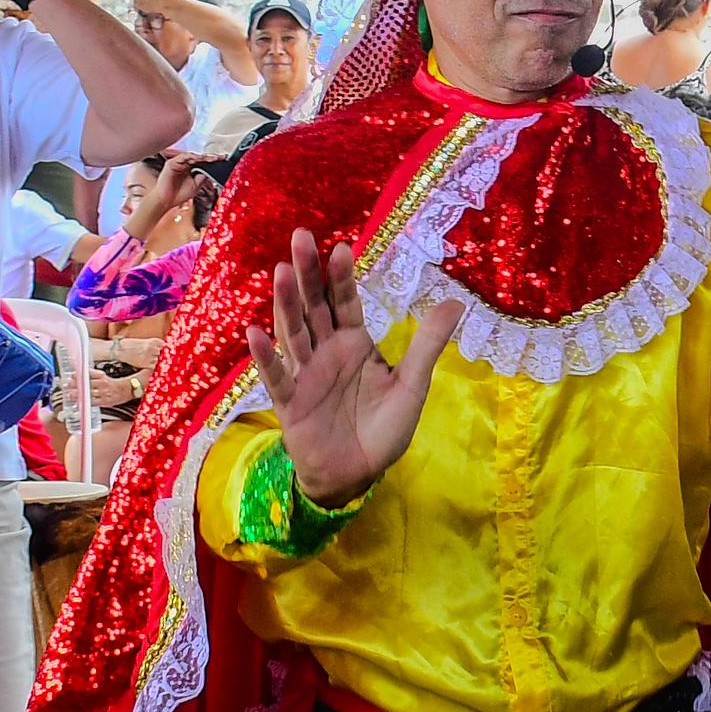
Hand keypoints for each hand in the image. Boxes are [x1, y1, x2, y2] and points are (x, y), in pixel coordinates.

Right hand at [243, 229, 457, 511]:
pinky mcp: (290, 402)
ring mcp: (305, 374)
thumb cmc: (382, 428)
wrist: (358, 474)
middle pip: (314, 307)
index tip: (340, 247)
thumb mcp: (412, 385)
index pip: (345, 302)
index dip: (341, 276)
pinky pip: (277, 376)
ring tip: (279, 271)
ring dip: (285, 304)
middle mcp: (325, 352)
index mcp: (354, 343)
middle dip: (307, 274)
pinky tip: (255, 332)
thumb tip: (455, 301)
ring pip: (293, 333)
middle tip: (300, 237)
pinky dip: (266, 356)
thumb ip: (427, 344)